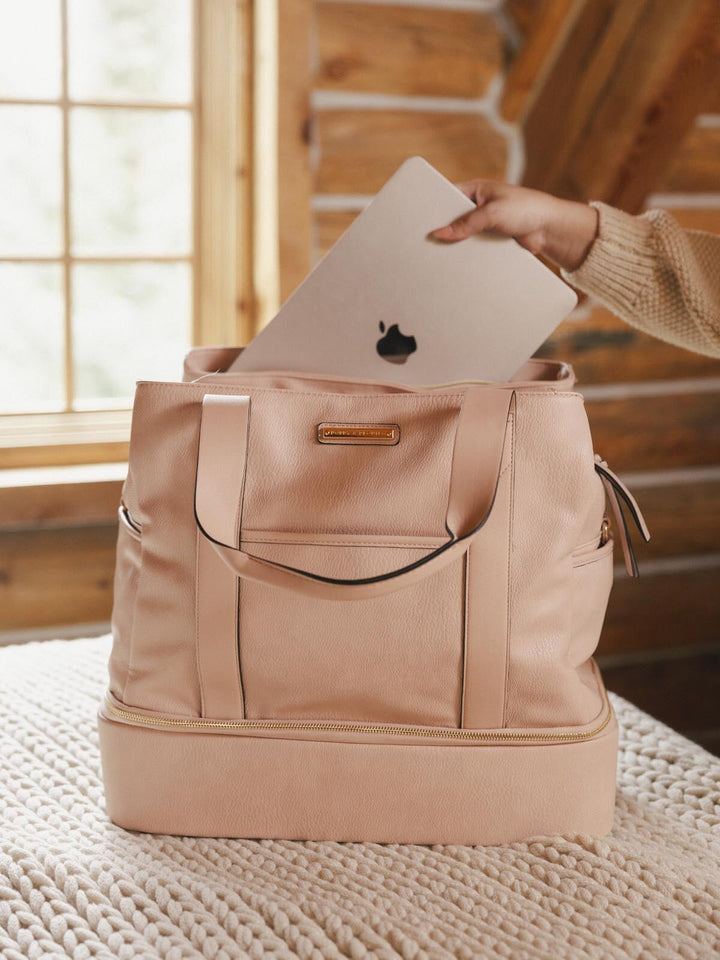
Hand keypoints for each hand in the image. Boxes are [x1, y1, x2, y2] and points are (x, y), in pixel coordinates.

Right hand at [430, 180, 598, 272]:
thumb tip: (440, 234)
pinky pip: (473, 248)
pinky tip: (455, 264)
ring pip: (462, 236)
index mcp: (475, 190)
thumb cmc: (526, 209)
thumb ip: (466, 224)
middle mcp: (477, 206)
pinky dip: (467, 255)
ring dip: (455, 245)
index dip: (433, 209)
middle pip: (452, 219)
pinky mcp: (490, 240)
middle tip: (424, 243)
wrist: (550, 229)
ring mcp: (483, 224)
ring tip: (436, 257)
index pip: (447, 197)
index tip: (419, 222)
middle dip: (442, 231)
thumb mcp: (492, 213)